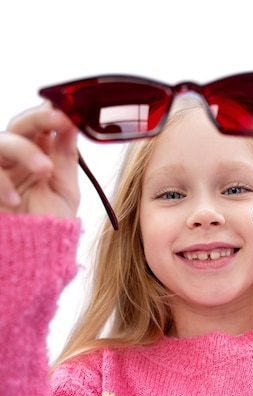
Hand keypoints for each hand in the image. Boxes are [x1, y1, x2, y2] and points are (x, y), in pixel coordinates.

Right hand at [0, 105, 79, 219]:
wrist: (35, 254)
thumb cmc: (50, 223)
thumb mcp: (64, 189)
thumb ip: (66, 156)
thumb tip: (73, 122)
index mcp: (39, 155)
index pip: (42, 124)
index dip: (53, 114)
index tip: (69, 113)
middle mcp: (16, 158)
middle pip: (20, 125)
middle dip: (39, 119)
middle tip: (59, 121)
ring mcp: (1, 170)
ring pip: (2, 143)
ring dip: (24, 150)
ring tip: (45, 170)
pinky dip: (2, 183)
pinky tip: (15, 199)